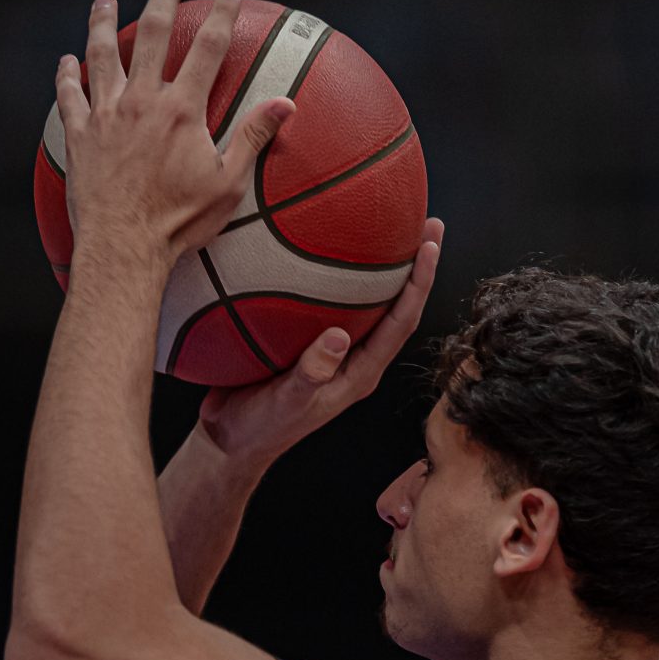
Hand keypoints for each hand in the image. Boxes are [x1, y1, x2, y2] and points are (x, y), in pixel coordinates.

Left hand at [54, 0, 295, 262]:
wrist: (124, 246)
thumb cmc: (178, 222)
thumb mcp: (227, 184)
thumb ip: (253, 137)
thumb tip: (286, 105)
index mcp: (182, 110)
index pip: (209, 48)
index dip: (224, 15)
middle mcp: (142, 101)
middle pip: (155, 34)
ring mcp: (107, 115)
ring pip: (103, 54)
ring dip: (104, 23)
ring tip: (106, 2)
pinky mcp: (80, 135)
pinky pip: (69, 96)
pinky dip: (67, 75)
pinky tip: (66, 60)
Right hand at [195, 216, 444, 471]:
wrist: (229, 438)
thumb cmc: (261, 428)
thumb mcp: (287, 402)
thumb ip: (312, 373)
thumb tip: (338, 336)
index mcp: (359, 373)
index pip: (401, 322)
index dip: (419, 283)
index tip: (429, 245)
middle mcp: (353, 357)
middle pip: (396, 306)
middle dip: (414, 265)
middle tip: (426, 221)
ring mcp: (331, 349)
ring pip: (367, 301)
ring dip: (383, 265)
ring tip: (391, 223)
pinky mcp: (307, 341)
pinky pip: (331, 301)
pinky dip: (338, 272)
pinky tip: (328, 246)